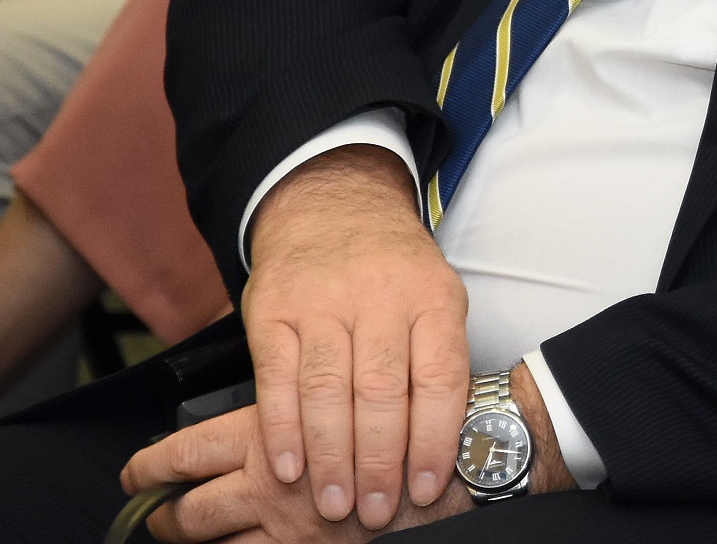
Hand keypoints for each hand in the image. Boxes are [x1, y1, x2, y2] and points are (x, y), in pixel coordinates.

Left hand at [125, 404, 471, 539]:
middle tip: (148, 513)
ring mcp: (289, 523)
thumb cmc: (415, 406)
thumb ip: (305, 391)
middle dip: (159, 514)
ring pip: (213, 539)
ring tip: (175, 533)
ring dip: (185, 539)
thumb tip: (267, 402)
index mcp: (271, 427)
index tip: (133, 474)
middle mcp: (270, 478)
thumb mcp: (356, 372)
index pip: (187, 451)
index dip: (150, 467)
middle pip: (188, 505)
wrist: (470, 457)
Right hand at [243, 146, 471, 529]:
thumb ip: (438, 358)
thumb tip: (444, 444)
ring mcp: (323, 302)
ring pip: (328, 391)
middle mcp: (379, 296)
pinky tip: (288, 470)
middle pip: (381, 391)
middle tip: (377, 512)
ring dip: (331, 458)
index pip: (439, 377)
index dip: (434, 439)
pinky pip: (277, 379)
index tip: (427, 488)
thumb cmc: (394, 269)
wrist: (333, 205)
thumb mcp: (435, 295)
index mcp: (431, 296)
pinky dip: (283, 431)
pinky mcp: (273, 311)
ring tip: (335, 506)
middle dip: (380, 461)